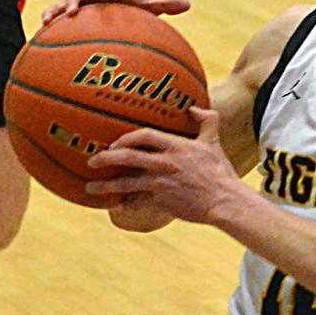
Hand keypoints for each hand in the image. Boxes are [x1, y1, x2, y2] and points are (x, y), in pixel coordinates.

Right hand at [41, 0, 191, 23]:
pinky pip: (57, 10)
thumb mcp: (144, 5)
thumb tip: (189, 4)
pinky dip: (51, 15)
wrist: (102, 4)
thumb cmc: (125, 2)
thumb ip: (164, 5)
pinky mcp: (70, 5)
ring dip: (71, 0)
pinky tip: (45, 23)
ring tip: (70, 10)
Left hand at [84, 107, 242, 225]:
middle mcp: (165, 163)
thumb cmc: (221, 172)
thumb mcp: (215, 142)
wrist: (225, 201)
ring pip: (126, 184)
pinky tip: (114, 206)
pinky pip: (137, 204)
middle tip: (93, 160)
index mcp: (176, 146)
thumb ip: (207, 121)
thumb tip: (195, 107)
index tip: (115, 142)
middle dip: (106, 158)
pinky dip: (124, 205)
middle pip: (127, 157)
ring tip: (90, 188)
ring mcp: (161, 184)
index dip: (126, 137)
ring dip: (105, 186)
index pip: (144, 135)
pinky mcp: (162, 202)